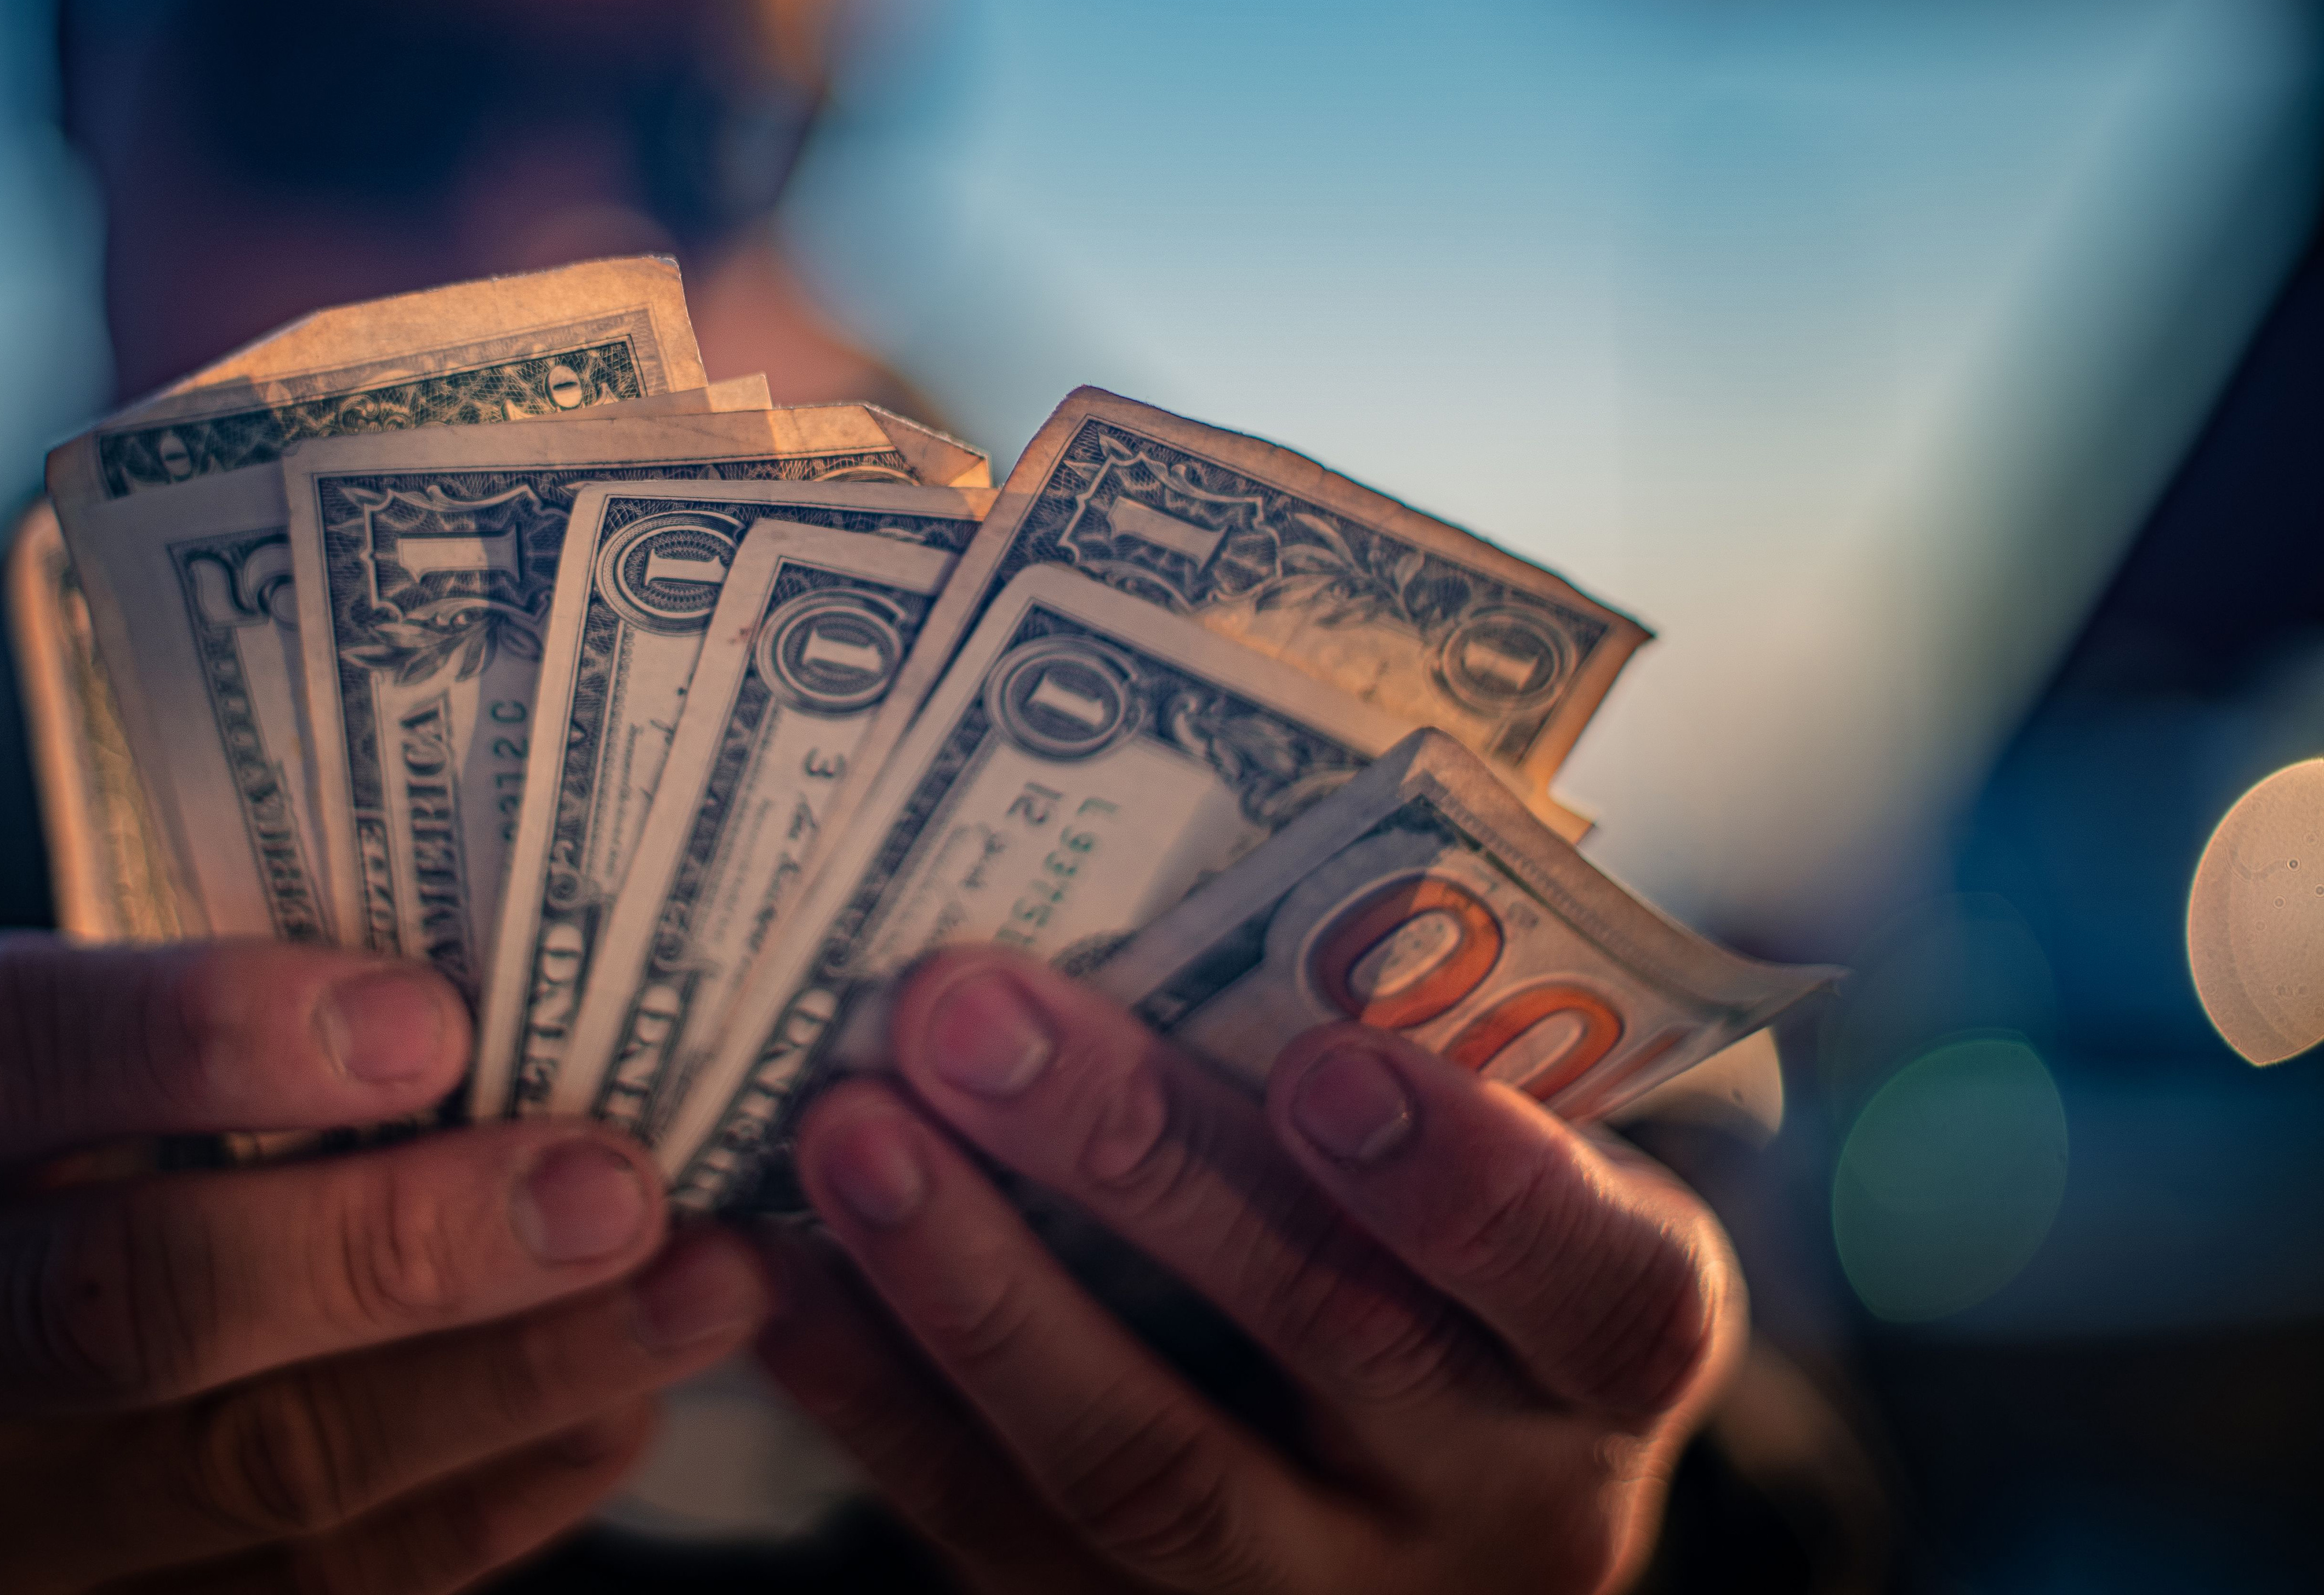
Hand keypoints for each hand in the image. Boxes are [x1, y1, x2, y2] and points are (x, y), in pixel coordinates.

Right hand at [0, 933, 767, 1592]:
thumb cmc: (59, 1134)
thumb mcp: (75, 1036)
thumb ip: (229, 1012)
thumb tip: (522, 970)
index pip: (4, 1056)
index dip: (211, 1034)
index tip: (428, 1020)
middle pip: (133, 1307)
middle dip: (399, 1249)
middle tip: (612, 1187)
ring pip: (263, 1477)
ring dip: (517, 1377)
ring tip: (700, 1287)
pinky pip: (322, 1589)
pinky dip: (500, 1492)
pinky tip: (625, 1401)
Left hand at [755, 946, 1741, 1594]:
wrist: (1417, 1516)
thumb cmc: (1448, 1253)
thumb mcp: (1504, 1157)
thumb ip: (1407, 1048)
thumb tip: (1165, 858)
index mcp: (1611, 1350)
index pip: (1600, 1291)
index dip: (1477, 1187)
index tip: (1332, 1061)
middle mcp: (1493, 1502)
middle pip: (1332, 1343)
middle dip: (1137, 1164)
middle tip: (964, 1009)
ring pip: (1145, 1472)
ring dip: (976, 1289)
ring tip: (847, 1126)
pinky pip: (993, 1535)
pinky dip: (874, 1396)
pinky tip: (775, 1271)